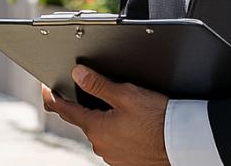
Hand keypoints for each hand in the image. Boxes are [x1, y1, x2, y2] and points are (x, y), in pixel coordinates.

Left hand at [42, 65, 169, 165]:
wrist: (184, 143)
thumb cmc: (159, 119)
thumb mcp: (127, 95)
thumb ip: (98, 84)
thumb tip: (77, 74)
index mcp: (96, 128)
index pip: (65, 110)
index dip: (53, 97)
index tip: (46, 89)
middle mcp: (100, 145)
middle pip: (84, 119)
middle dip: (86, 105)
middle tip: (96, 91)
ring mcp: (112, 156)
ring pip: (100, 131)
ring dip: (104, 119)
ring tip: (124, 109)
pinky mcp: (125, 161)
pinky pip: (114, 142)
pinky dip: (117, 132)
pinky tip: (132, 125)